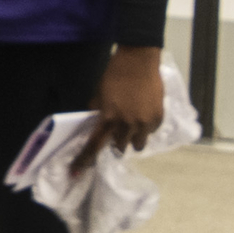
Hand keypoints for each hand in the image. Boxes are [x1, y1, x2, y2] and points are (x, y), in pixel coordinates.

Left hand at [79, 47, 166, 168]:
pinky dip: (146, 127)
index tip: (76, 172)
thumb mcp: (99, 93)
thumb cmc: (115, 74)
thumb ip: (98, 111)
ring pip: (138, 145)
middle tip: (118, 131)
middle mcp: (126, 125)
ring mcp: (144, 123)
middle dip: (117, 142)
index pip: (94, 145)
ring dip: (133, 138)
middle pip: (119, 148)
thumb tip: (96, 123)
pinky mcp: (158, 118)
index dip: (84, 160)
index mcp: (108, 118)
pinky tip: (144, 114)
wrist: (139, 60)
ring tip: (133, 126)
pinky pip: (150, 132)